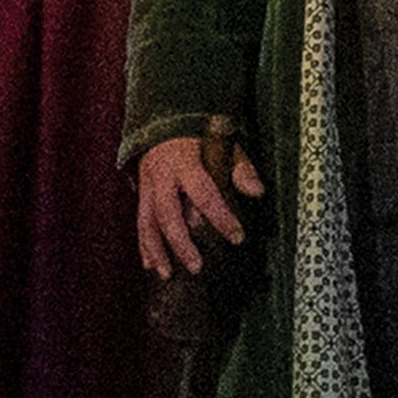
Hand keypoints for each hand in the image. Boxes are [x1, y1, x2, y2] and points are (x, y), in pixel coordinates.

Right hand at [135, 130, 262, 276]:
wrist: (163, 123)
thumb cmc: (198, 138)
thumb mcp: (224, 145)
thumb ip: (241, 169)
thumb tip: (257, 191)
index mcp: (185, 161)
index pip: (204, 192)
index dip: (220, 216)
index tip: (237, 236)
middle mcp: (162, 175)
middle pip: (167, 213)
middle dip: (180, 243)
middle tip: (196, 266)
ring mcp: (147, 185)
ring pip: (146, 222)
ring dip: (156, 251)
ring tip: (167, 274)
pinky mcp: (141, 194)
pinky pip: (140, 223)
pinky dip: (145, 246)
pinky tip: (152, 266)